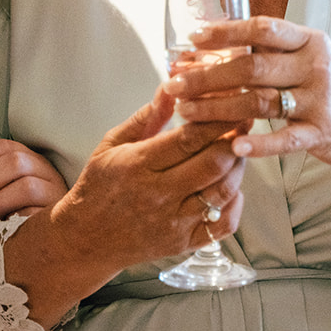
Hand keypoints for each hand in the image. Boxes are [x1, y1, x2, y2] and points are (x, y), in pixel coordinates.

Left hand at [0, 139, 66, 218]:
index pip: (3, 147)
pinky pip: (33, 214)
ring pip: (26, 186)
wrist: (45, 245)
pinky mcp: (59, 218)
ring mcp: (57, 195)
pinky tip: (9, 225)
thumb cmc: (16, 217)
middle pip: (15, 161)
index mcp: (31, 161)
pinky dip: (14, 219)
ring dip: (0, 202)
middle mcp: (49, 173)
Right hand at [47, 86, 247, 275]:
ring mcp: (173, 223)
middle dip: (234, 141)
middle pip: (212, 164)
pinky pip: (222, 224)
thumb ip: (147, 116)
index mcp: (137, 166)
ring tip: (236, 152)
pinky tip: (230, 187)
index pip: (189, 139)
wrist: (86, 238)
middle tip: (244, 124)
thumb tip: (172, 86)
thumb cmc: (99, 187)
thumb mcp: (113, 144)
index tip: (233, 105)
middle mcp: (158, 196)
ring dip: (237, 168)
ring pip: (222, 192)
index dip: (217, 121)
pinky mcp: (183, 244)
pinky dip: (235, 204)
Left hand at [166, 16, 330, 177]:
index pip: (263, 28)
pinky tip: (233, 145)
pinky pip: (285, 139)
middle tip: (174, 83)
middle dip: (207, 75)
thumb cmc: (328, 87)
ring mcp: (320, 100)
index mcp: (308, 41)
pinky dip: (258, 144)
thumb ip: (268, 51)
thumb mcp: (306, 58)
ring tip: (186, 113)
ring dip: (218, 108)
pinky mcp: (323, 133)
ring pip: (260, 102)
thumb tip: (208, 47)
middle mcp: (315, 66)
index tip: (193, 39)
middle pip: (253, 66)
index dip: (226, 31)